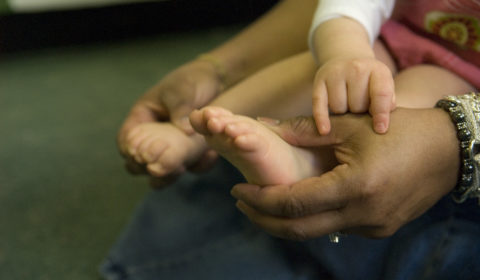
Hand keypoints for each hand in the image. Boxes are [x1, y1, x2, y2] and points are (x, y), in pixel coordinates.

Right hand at [118, 58, 223, 175]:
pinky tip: (210, 156)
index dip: (129, 152)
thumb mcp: (182, 91)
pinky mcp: (192, 151)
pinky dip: (199, 165)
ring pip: (165, 170)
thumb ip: (180, 110)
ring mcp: (173, 146)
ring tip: (182, 168)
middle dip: (148, 169)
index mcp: (143, 118)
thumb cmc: (191, 80)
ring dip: (171, 174)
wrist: (217, 80)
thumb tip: (184, 132)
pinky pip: (192, 165)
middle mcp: (155, 136)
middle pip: (141, 162)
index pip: (126, 141)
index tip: (141, 158)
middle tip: (161, 170)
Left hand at [231, 108, 458, 239]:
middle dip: (263, 218)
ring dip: (286, 220)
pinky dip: (312, 218)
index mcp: (354, 187)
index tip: (238, 190)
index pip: (292, 204)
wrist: (447, 151)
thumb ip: (306, 130)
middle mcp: (363, 216)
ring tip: (265, 201)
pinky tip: (301, 202)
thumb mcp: (351, 126)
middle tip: (242, 202)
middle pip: (297, 229)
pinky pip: (336, 227)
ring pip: (315, 231)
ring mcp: (372, 227)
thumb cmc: (400, 131)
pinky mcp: (379, 229)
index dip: (260, 199)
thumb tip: (266, 127)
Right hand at [312, 57, 394, 134]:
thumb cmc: (369, 81)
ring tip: (347, 102)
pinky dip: (322, 119)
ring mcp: (336, 73)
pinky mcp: (320, 80)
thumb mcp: (384, 86)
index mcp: (377, 69)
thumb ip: (387, 103)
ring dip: (343, 112)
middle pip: (357, 105)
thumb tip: (380, 123)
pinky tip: (325, 131)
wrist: (346, 58)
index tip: (380, 129)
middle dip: (360, 111)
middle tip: (361, 103)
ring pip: (339, 108)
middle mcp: (356, 68)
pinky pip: (319, 105)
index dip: (381, 114)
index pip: (380, 94)